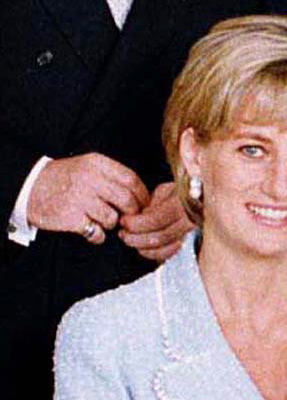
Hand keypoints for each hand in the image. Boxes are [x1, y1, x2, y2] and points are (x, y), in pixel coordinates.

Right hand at [26, 154, 148, 241]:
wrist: (30, 188)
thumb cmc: (64, 180)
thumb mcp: (87, 168)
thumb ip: (113, 178)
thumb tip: (143, 197)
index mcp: (96, 163)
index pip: (132, 180)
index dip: (143, 197)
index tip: (144, 207)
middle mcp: (89, 178)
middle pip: (128, 201)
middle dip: (132, 215)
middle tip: (127, 220)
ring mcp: (80, 197)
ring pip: (113, 219)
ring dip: (111, 225)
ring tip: (100, 221)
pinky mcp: (72, 217)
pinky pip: (97, 233)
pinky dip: (97, 236)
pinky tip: (88, 229)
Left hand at [119, 181, 192, 261]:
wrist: (198, 200)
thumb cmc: (178, 194)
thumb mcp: (164, 191)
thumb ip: (152, 204)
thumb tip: (141, 217)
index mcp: (182, 205)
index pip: (157, 219)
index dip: (137, 223)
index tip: (124, 221)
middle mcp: (188, 222)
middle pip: (161, 237)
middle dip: (137, 237)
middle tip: (124, 233)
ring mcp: (189, 235)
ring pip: (165, 249)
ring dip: (143, 247)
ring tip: (130, 240)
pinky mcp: (186, 244)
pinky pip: (170, 255)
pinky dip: (154, 254)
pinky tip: (142, 249)